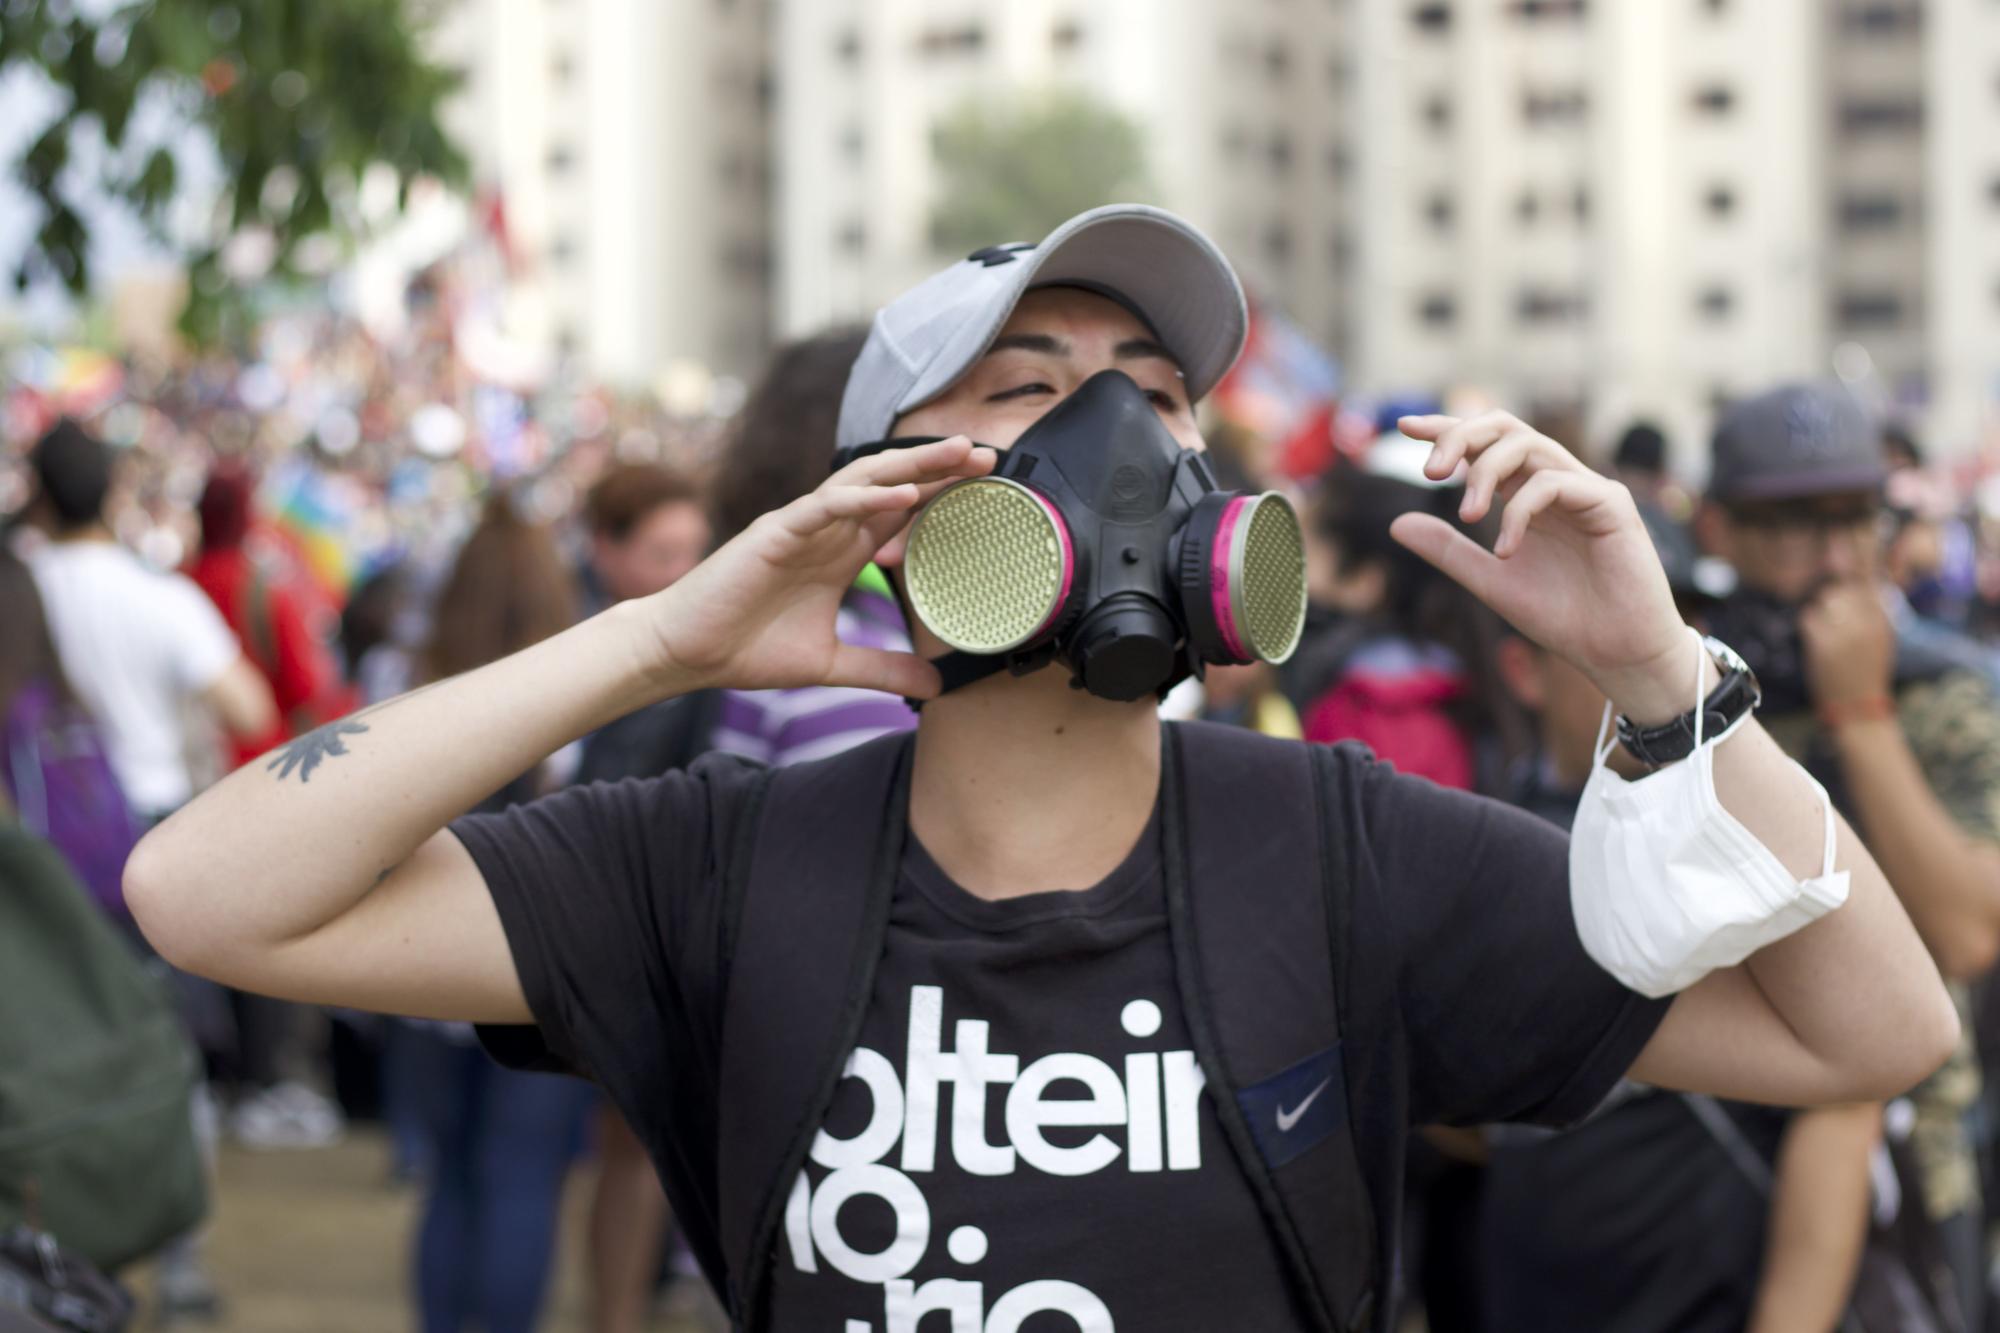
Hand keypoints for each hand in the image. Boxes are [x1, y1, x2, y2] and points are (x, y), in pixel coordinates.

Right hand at [643, 438, 994, 697]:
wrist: (688, 653)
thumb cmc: (748, 648)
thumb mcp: (832, 665)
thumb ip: (883, 669)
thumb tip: (937, 688)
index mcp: (840, 553)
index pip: (900, 512)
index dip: (942, 495)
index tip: (988, 487)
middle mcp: (825, 530)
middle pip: (891, 486)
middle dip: (938, 467)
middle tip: (988, 454)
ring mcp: (800, 527)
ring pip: (863, 482)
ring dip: (912, 467)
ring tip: (956, 455)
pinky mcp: (774, 533)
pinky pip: (824, 507)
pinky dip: (863, 498)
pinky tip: (901, 495)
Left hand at [1388, 411, 1692, 721]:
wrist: (1614, 653)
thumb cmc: (1562, 616)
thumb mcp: (1489, 580)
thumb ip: (1447, 550)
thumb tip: (1394, 524)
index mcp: (1528, 495)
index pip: (1486, 445)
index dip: (1448, 429)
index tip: (1406, 428)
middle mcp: (1556, 482)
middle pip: (1506, 429)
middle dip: (1462, 436)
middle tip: (1430, 470)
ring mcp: (1586, 489)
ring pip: (1529, 445)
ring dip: (1486, 472)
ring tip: (1468, 517)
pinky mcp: (1611, 504)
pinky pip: (1555, 483)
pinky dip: (1520, 511)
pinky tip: (1506, 551)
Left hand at [1799, 581, 1894, 710]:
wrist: (1858, 705)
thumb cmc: (1867, 670)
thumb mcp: (1880, 637)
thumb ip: (1873, 609)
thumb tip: (1862, 581)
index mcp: (1883, 621)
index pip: (1868, 582)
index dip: (1856, 573)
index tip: (1847, 573)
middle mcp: (1866, 623)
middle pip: (1842, 589)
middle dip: (1835, 598)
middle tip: (1835, 618)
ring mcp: (1844, 632)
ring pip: (1825, 599)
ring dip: (1822, 610)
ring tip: (1829, 629)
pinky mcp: (1823, 642)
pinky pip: (1809, 616)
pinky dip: (1809, 625)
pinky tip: (1817, 638)